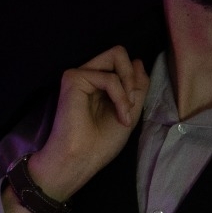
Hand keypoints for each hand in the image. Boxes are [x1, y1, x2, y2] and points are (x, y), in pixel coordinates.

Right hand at [27, 46, 149, 199]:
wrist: (81, 160)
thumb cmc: (101, 144)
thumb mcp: (130, 112)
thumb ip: (136, 87)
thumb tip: (138, 61)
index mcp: (99, 85)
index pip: (123, 64)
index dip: (136, 79)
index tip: (134, 105)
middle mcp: (89, 76)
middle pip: (119, 53)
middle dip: (132, 76)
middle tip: (131, 103)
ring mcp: (80, 75)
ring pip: (117, 56)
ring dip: (129, 87)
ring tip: (125, 113)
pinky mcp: (73, 78)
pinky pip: (110, 77)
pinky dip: (121, 96)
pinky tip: (121, 114)